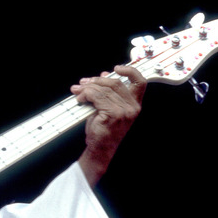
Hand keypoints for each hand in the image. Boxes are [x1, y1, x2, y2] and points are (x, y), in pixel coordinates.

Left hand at [70, 65, 146, 184]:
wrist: (100, 148)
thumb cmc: (104, 130)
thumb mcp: (109, 108)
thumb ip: (109, 92)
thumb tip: (103, 75)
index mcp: (135, 104)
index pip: (140, 82)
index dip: (130, 71)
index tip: (116, 69)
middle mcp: (132, 107)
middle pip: (115, 83)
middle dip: (96, 81)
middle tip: (83, 83)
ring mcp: (124, 111)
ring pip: (103, 89)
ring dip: (87, 88)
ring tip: (78, 91)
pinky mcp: (113, 114)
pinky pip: (96, 96)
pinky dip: (86, 95)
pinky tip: (80, 99)